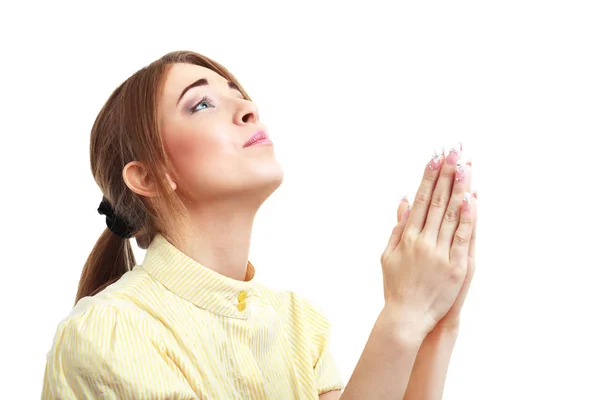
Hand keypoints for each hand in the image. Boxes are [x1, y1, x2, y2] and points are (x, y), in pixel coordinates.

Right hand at [380, 144, 476, 336]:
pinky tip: (472, 198)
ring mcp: (440, 253)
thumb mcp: (388, 255)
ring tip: (465, 165)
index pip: (421, 199)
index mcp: (407, 236)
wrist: (406, 317)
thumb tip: (404, 201)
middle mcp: (423, 241)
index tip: (435, 157)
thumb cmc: (396, 287)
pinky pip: (463, 237)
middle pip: (438, 201)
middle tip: (453, 151)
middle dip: (445, 174)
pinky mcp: (456, 267)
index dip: (428, 177)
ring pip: (452, 214)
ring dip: (459, 188)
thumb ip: (397, 227)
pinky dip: (468, 217)